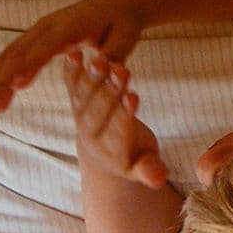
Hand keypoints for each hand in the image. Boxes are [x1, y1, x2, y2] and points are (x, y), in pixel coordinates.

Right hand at [0, 0, 145, 112]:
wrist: (120, 3)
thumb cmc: (124, 23)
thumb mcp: (127, 37)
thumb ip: (115, 53)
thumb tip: (106, 67)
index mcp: (71, 26)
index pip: (46, 47)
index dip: (29, 65)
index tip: (14, 85)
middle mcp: (49, 26)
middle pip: (19, 52)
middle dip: (2, 79)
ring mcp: (40, 30)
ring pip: (11, 55)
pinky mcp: (37, 37)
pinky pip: (14, 56)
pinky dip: (1, 74)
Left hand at [64, 50, 168, 188]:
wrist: (103, 156)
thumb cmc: (134, 156)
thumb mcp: (145, 166)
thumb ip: (149, 170)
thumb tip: (161, 179)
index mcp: (112, 150)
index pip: (118, 131)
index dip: (124, 115)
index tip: (132, 98)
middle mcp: (92, 134)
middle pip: (100, 110)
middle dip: (110, 90)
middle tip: (120, 70)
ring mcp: (81, 117)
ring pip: (85, 95)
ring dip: (92, 75)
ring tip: (100, 58)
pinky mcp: (76, 103)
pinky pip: (72, 86)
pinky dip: (71, 70)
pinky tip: (73, 53)